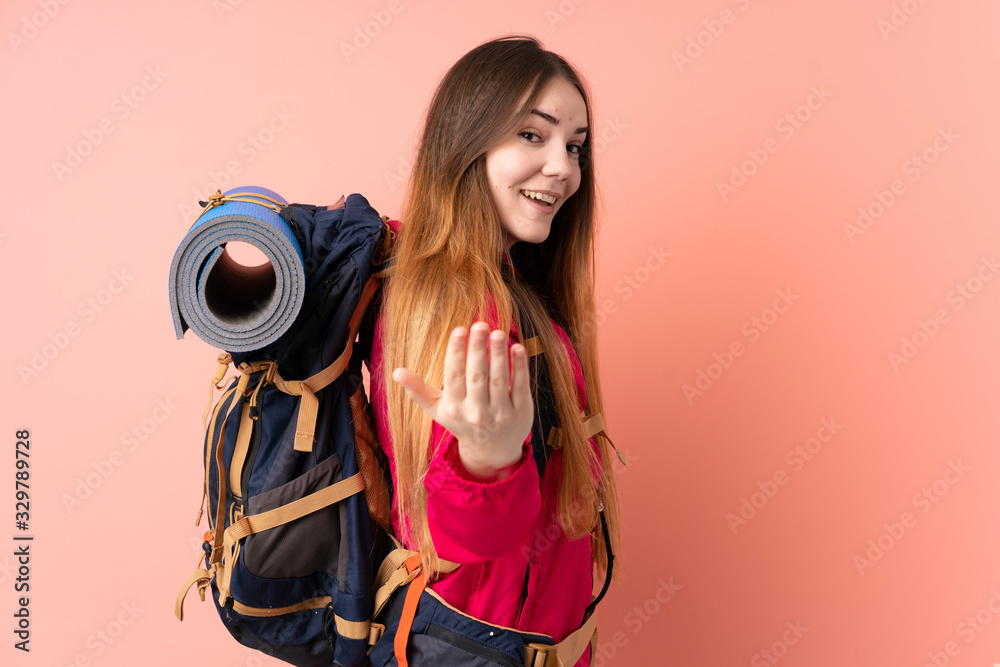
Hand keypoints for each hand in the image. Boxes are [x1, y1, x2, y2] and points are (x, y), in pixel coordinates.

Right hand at [391, 321, 533, 479]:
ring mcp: (500, 413)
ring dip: (499, 355)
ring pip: (499, 380)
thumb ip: (417, 390)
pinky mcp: (521, 412)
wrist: (491, 451)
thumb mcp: (438, 409)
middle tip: (480, 325)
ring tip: (497, 333)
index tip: (459, 330)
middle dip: (478, 349)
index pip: (454, 376)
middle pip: (477, 376)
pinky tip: (518, 348)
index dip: (456, 352)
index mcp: (454, 407)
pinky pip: (520, 386)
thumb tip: (395, 372)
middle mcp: (477, 411)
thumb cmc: (462, 421)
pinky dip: (520, 367)